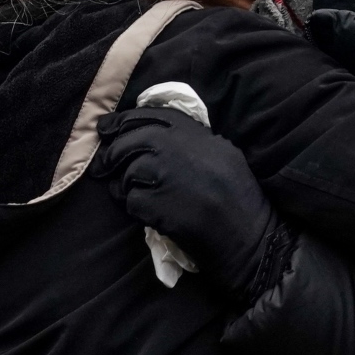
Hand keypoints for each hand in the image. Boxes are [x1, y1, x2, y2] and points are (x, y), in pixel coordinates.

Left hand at [90, 109, 282, 301]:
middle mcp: (181, 149)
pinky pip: (131, 201)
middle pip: (132, 141)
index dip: (124, 120)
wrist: (250, 238)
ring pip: (128, 172)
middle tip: (104, 164)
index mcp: (200, 135)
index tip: (106, 127)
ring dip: (124, 185)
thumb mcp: (223, 156)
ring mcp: (168, 176)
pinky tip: (146, 214)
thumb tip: (146, 136)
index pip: (153, 115)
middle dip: (114, 152)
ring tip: (132, 195)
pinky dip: (133, 208)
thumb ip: (191, 142)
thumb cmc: (242, 201)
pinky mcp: (159, 204)